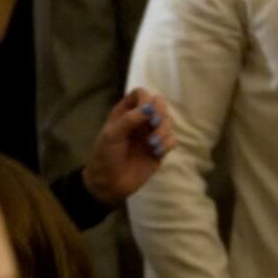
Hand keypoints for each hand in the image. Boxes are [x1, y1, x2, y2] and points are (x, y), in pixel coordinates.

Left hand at [82, 87, 172, 207]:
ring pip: (168, 121)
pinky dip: (167, 143)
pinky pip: (172, 139)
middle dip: (160, 113)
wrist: (109, 183)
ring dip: (163, 130)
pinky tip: (156, 152)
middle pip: (159, 104)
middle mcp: (140, 120)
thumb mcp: (111, 135)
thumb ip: (129, 119)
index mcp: (125, 112)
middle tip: (154, 124)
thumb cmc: (105, 156)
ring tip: (152, 144)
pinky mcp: (159, 149)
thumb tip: (149, 108)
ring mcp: (150, 134)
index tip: (146, 112)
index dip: (146, 99)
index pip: (141, 94)